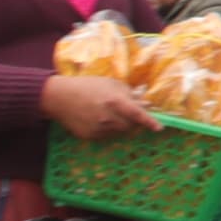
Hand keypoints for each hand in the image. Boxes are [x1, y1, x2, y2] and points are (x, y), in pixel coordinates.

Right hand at [41, 73, 156, 140]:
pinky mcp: (90, 137)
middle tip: (129, 112)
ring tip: (110, 112)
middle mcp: (108, 118)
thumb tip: (144, 103)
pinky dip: (108, 128)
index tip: (160, 128)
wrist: (60, 98)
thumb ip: (129, 94)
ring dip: (121, 124)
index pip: (137, 115)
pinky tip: (99, 118)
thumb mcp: (110, 83)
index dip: (150, 122)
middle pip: (131, 126)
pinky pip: (107, 135)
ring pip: (119, 132)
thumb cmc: (88, 86)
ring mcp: (99, 129)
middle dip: (135, 121)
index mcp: (115, 101)